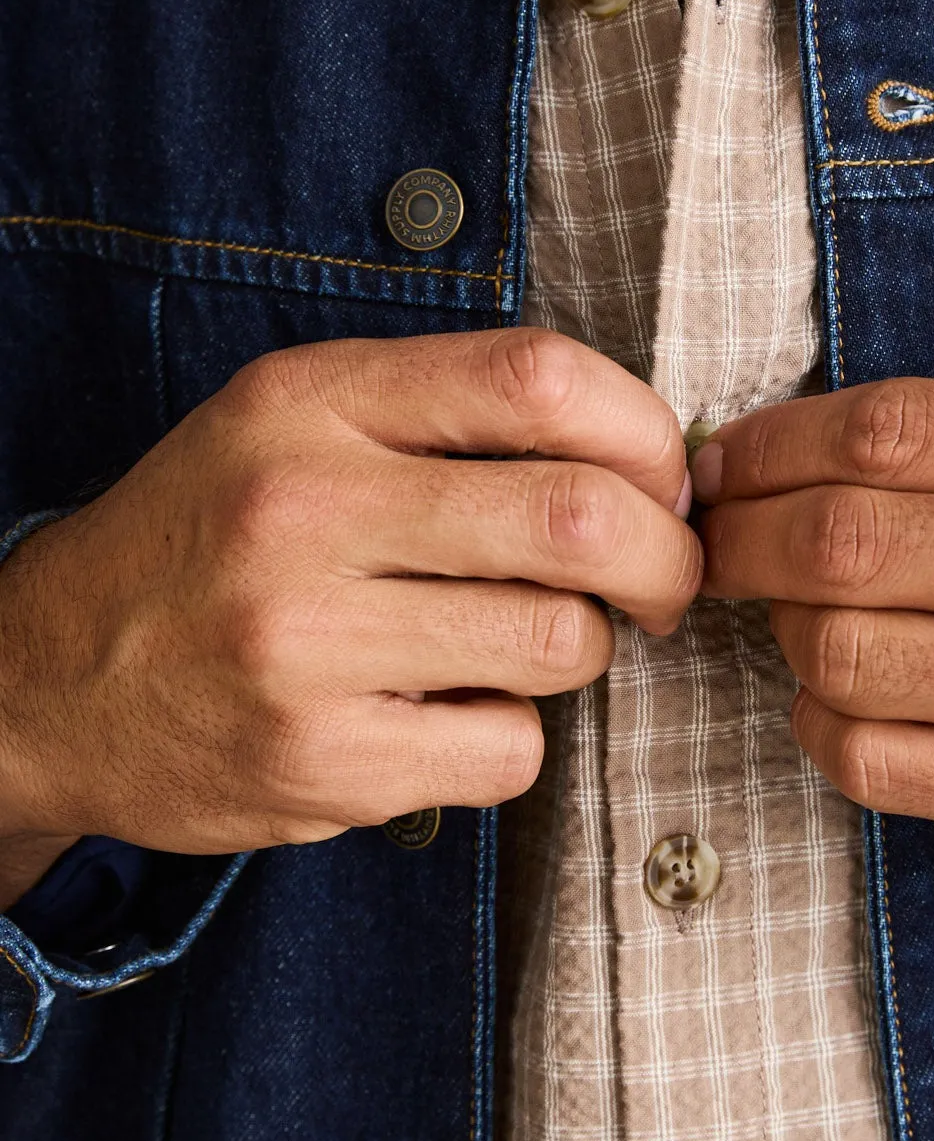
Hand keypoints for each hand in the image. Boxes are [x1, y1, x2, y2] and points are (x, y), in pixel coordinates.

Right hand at [0, 329, 698, 879]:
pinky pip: (511, 751)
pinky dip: (510, 738)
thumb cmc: (203, 544)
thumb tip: (637, 455)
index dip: (644, 431)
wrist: (43, 682)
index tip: (661, 478)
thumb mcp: (287, 425)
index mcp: (309, 403)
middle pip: (580, 518)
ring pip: (562, 644)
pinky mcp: (321, 762)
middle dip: (665, 559)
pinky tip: (444, 718)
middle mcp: (305, 510)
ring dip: (579, 652)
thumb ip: (440, 415)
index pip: (539, 378)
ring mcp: (308, 645)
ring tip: (518, 646)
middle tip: (663, 583)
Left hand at [697, 375, 933, 863]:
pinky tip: (828, 688)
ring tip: (782, 605)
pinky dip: (817, 719)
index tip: (724, 457)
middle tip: (715, 532)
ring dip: (775, 626)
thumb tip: (809, 450)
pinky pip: (877, 763)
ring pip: (843, 656)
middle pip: (846, 547)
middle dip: (742, 535)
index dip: (771, 445)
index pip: (887, 436)